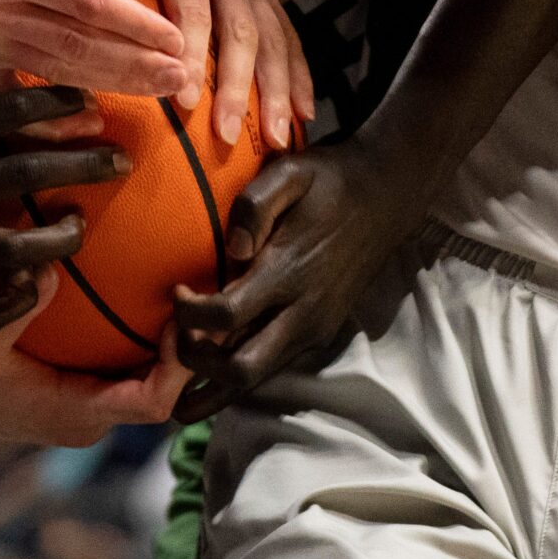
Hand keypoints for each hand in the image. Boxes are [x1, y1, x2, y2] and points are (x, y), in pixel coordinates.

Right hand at [0, 0, 189, 95]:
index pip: (83, 0)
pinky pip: (11, 95)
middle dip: (133, 63)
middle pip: (74, 43)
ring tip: (159, 90)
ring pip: (52, 70)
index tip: (176, 38)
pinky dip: (49, 112)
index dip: (132, 23)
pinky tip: (91, 119)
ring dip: (109, 84)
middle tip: (182, 76)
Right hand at [0, 39, 129, 327]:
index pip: (3, 111)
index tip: (91, 103)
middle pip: (22, 173)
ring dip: (59, 237)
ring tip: (81, 221)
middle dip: (81, 165)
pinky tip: (44, 278)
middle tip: (122, 160)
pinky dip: (19, 298)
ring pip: (13, 245)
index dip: (54, 104)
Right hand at [0, 269, 187, 444]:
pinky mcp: (76, 392)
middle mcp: (89, 418)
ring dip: (171, 344)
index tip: (182, 315)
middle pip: (165, 392)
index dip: (180, 364)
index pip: (154, 402)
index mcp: (76, 414)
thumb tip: (53, 266)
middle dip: (191, 349)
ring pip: (149, 380)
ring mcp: (84, 408)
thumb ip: (19, 304)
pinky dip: (141, 339)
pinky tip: (147, 292)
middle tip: (202, 291)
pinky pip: (125, 368)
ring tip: (187, 287)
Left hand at [105, 0, 309, 148]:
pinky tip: (304, 115)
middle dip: (236, 83)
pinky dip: (299, 75)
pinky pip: (287, 33)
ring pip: (269, 36)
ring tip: (276, 139)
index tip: (184, 91)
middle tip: (228, 132)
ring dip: (274, 89)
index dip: (190, 45)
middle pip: (237, 27)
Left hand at [168, 144, 408, 421]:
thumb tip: (231, 251)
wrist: (386, 198)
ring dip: (216, 385)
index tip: (177, 291)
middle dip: (197, 366)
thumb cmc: (329, 182)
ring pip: (258, 380)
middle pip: (241, 370)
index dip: (189, 313)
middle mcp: (303, 313)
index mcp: (289, 273)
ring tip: (180, 380)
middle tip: (172, 341)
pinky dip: (239, 377)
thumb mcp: (290, 173)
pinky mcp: (320, 334)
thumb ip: (254, 206)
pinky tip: (213, 370)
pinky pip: (273, 367)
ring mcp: (315, 330)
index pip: (227, 316)